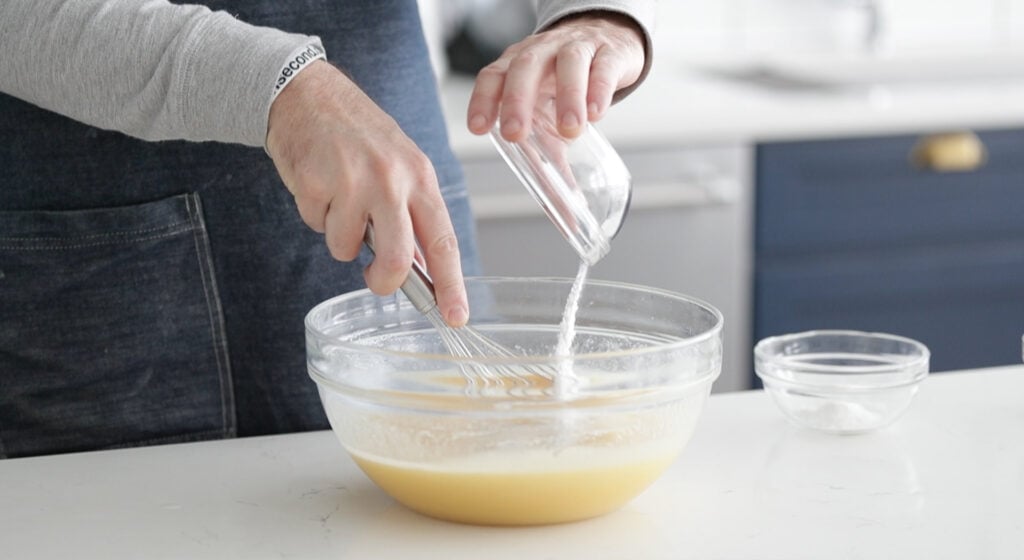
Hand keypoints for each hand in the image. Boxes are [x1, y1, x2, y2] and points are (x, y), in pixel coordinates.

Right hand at [266, 61, 467, 326]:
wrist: (308, 93)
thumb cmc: (358, 134)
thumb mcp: (400, 166)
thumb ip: (411, 213)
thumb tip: (418, 271)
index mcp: (420, 177)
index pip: (442, 241)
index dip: (451, 284)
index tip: (456, 315)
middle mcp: (391, 180)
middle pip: (397, 260)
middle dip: (384, 281)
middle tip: (376, 280)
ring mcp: (352, 181)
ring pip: (346, 248)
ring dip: (339, 235)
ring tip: (338, 199)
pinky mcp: (315, 182)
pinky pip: (316, 225)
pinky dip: (316, 214)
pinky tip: (318, 184)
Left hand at [467, 11, 644, 141]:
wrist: (612, 39)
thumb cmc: (572, 81)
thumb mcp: (553, 110)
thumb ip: (550, 153)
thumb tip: (560, 212)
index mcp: (519, 65)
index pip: (493, 75)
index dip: (483, 99)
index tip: (478, 128)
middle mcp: (544, 51)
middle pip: (525, 67)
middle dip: (517, 100)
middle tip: (516, 134)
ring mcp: (578, 47)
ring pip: (568, 62)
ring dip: (567, 96)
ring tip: (571, 130)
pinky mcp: (611, 52)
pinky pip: (604, 65)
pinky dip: (599, 88)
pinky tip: (597, 113)